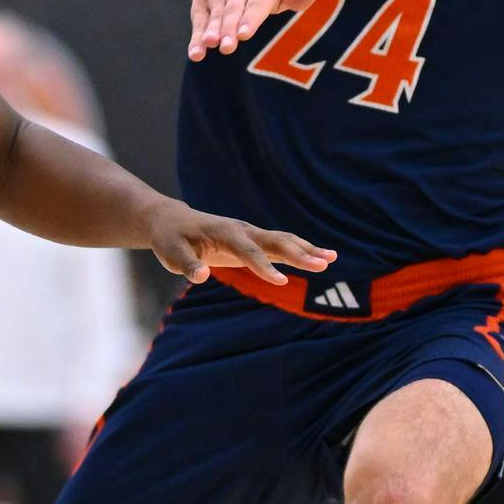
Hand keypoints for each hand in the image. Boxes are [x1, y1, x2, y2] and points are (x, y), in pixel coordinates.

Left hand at [147, 200, 334, 286]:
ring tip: (332, 259)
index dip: (264, 267)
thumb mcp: (170, 253)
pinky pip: (281, 244)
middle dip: (299, 253)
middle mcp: (242, 230)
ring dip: (307, 249)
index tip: (282, 282)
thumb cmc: (170, 239)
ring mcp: (250, 234)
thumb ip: (186, 265)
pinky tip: (324, 258)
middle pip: (275, 242)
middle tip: (324, 264)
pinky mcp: (254, 241)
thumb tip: (200, 277)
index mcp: (224, 233)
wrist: (174, 221)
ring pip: (283, 240)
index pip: (248, 252)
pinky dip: (302, 250)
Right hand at [188, 0, 318, 61]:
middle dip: (228, 28)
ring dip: (211, 32)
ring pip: (214, 16)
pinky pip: (199, 22)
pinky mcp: (201, 5)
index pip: (256, 3)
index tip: (244, 33)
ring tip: (209, 45)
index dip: (249, 18)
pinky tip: (196, 54)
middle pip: (232, 11)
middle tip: (228, 46)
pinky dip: (196, 38)